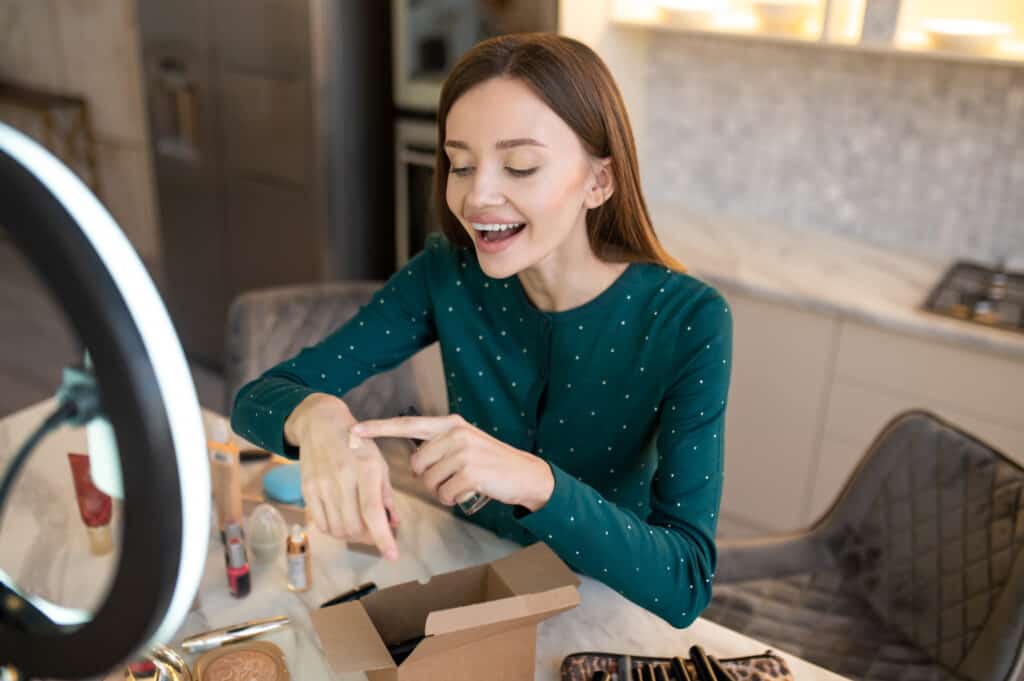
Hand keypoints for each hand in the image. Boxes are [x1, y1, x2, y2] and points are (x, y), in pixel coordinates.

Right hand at [286, 395, 399, 559]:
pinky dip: (334, 529)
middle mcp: (342, 477)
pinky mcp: (307, 489)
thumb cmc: (356, 445)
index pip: (373, 512)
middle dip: (368, 537)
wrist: (321, 424)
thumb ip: (386, 495)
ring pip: (337, 529)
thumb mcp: (379, 463)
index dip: (383, 538)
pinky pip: (321, 524)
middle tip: (374, 531)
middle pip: (353, 526)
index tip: (392, 555)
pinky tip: (341, 519)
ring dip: (351, 535)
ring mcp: (322, 484)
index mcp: (366, 469)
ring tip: (359, 524)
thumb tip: (393, 523)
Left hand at [351, 414, 553, 511]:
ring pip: (430, 481)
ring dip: (442, 490)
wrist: (525, 474)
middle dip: (429, 477)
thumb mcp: (467, 443)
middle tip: (452, 477)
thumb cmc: (492, 462)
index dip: (379, 428)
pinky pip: (445, 494)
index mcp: (451, 424)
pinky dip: (454, 499)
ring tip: (464, 483)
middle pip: (417, 464)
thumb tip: (415, 459)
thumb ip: (441, 444)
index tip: (355, 430)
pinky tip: (469, 491)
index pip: (407, 424)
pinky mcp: (471, 472)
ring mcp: (464, 452)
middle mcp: (455, 433)